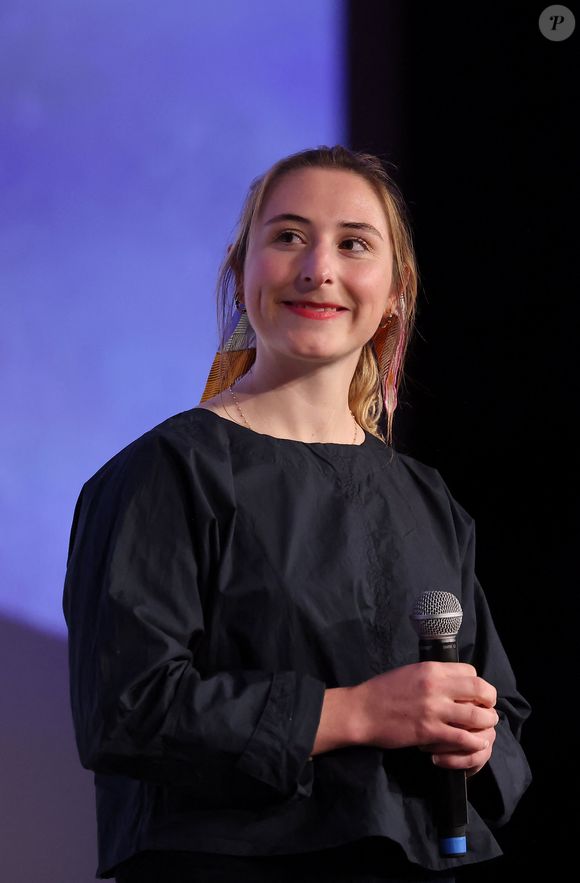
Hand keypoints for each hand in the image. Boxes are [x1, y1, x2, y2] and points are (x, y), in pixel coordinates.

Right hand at [352, 661, 497, 772]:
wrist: (362, 711)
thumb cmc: (382, 691)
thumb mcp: (409, 672)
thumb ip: (432, 676)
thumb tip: (452, 683)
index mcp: (431, 669)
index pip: (470, 672)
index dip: (477, 683)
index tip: (475, 694)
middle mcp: (436, 686)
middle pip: (479, 690)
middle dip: (489, 701)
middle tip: (488, 709)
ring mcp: (434, 710)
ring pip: (476, 715)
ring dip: (485, 722)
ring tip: (485, 727)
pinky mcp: (429, 732)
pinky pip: (462, 737)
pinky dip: (473, 741)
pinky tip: (476, 743)